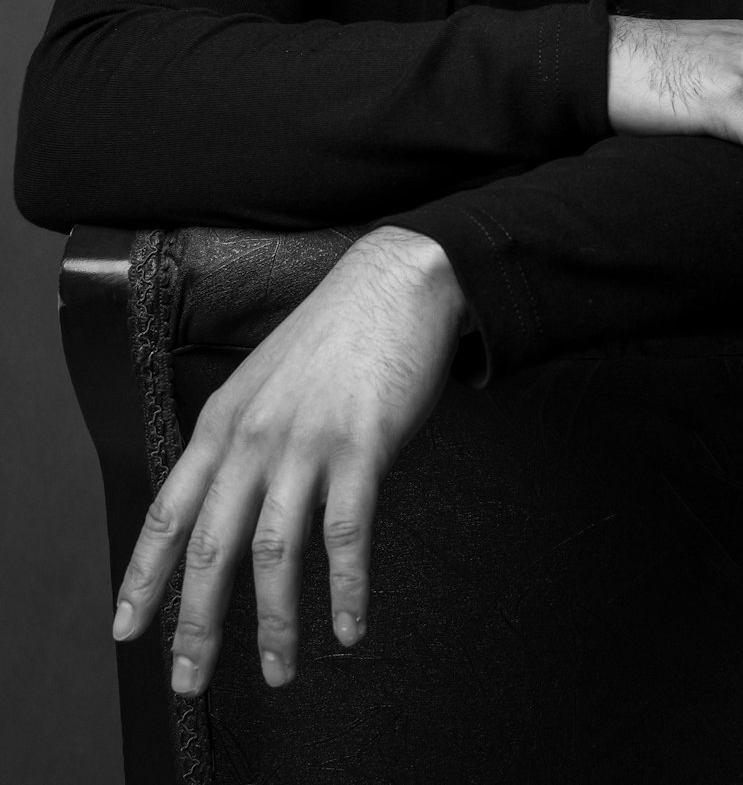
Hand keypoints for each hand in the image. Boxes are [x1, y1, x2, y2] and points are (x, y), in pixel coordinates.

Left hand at [111, 227, 467, 694]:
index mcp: (223, 420)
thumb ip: (242, 439)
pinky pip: (348, 535)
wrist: (396, 281)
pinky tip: (350, 628)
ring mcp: (307, 441)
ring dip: (275, 624)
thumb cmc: (335, 335)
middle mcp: (254, 435)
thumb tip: (229, 507)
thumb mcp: (265, 381)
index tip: (126, 630)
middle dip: (196, 625)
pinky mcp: (362, 444)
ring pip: (275, 553)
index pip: (169, 513)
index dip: (144, 577)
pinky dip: (347, 591)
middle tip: (190, 680)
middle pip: (212, 548)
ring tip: (278, 673)